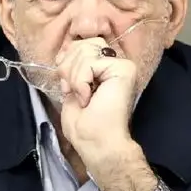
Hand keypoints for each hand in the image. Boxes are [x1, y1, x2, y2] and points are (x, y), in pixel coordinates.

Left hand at [55, 37, 136, 153]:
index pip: (81, 45)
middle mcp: (115, 63)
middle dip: (68, 68)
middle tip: (74, 92)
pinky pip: (90, 62)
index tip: (67, 85)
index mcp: (103, 68)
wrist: (98, 145)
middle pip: (82, 44)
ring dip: (74, 78)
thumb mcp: (70, 90)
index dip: (67, 61)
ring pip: (84, 51)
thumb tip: (66, 51)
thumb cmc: (85, 127)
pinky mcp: (124, 69)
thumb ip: (71, 68)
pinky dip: (80, 81)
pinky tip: (88, 98)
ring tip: (83, 98)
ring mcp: (122, 65)